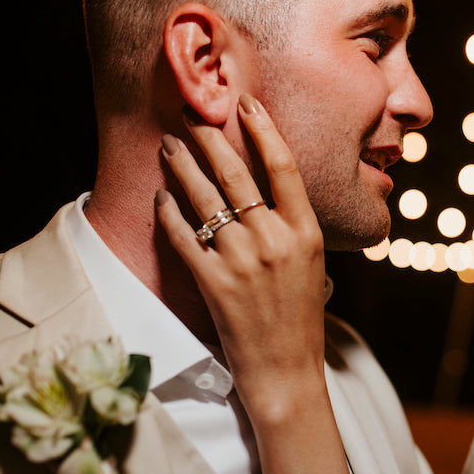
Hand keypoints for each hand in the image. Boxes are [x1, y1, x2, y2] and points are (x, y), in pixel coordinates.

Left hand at [155, 94, 326, 420]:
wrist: (286, 371)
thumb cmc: (299, 318)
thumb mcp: (312, 264)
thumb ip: (292, 227)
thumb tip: (267, 191)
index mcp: (306, 232)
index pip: (283, 166)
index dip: (263, 128)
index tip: (246, 102)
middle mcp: (274, 239)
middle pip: (236, 173)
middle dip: (209, 138)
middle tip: (190, 115)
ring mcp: (242, 260)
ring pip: (204, 198)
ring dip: (182, 166)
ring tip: (168, 146)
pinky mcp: (213, 282)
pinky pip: (184, 236)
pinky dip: (169, 212)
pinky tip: (160, 196)